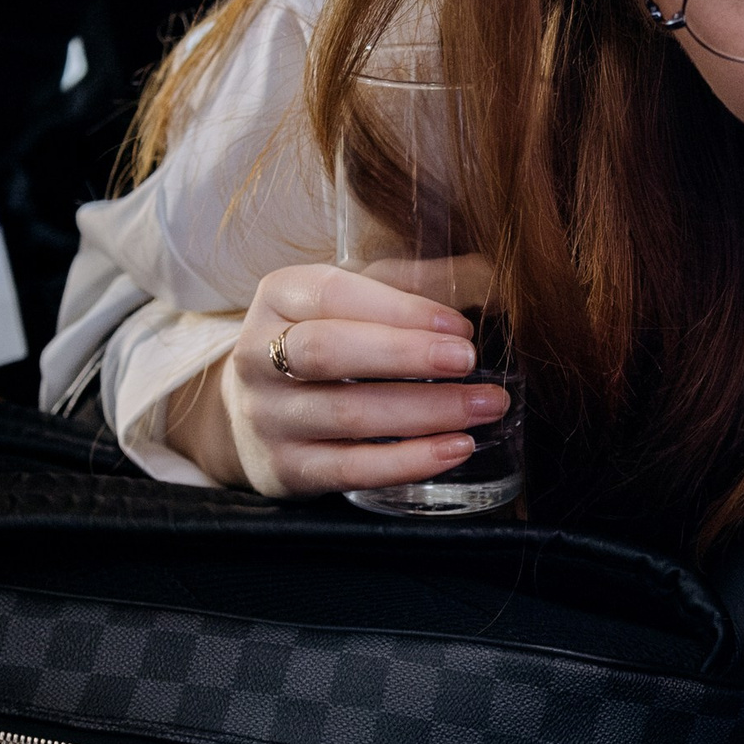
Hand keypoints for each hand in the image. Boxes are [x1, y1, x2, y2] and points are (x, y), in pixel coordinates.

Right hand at [183, 261, 513, 498]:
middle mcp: (258, 356)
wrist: (258, 415)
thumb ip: (410, 283)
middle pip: (328, 351)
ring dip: (426, 412)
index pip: (332, 294)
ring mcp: (267, 417)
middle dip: (406, 356)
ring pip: (347, 414)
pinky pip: (350, 468)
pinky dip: (408, 461)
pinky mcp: (284, 469)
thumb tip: (485, 275)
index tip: (457, 325)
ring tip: (484, 406)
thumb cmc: (325, 343)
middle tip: (469, 362)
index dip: (399, 309)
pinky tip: (455, 447)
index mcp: (277, 298)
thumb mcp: (354, 300)